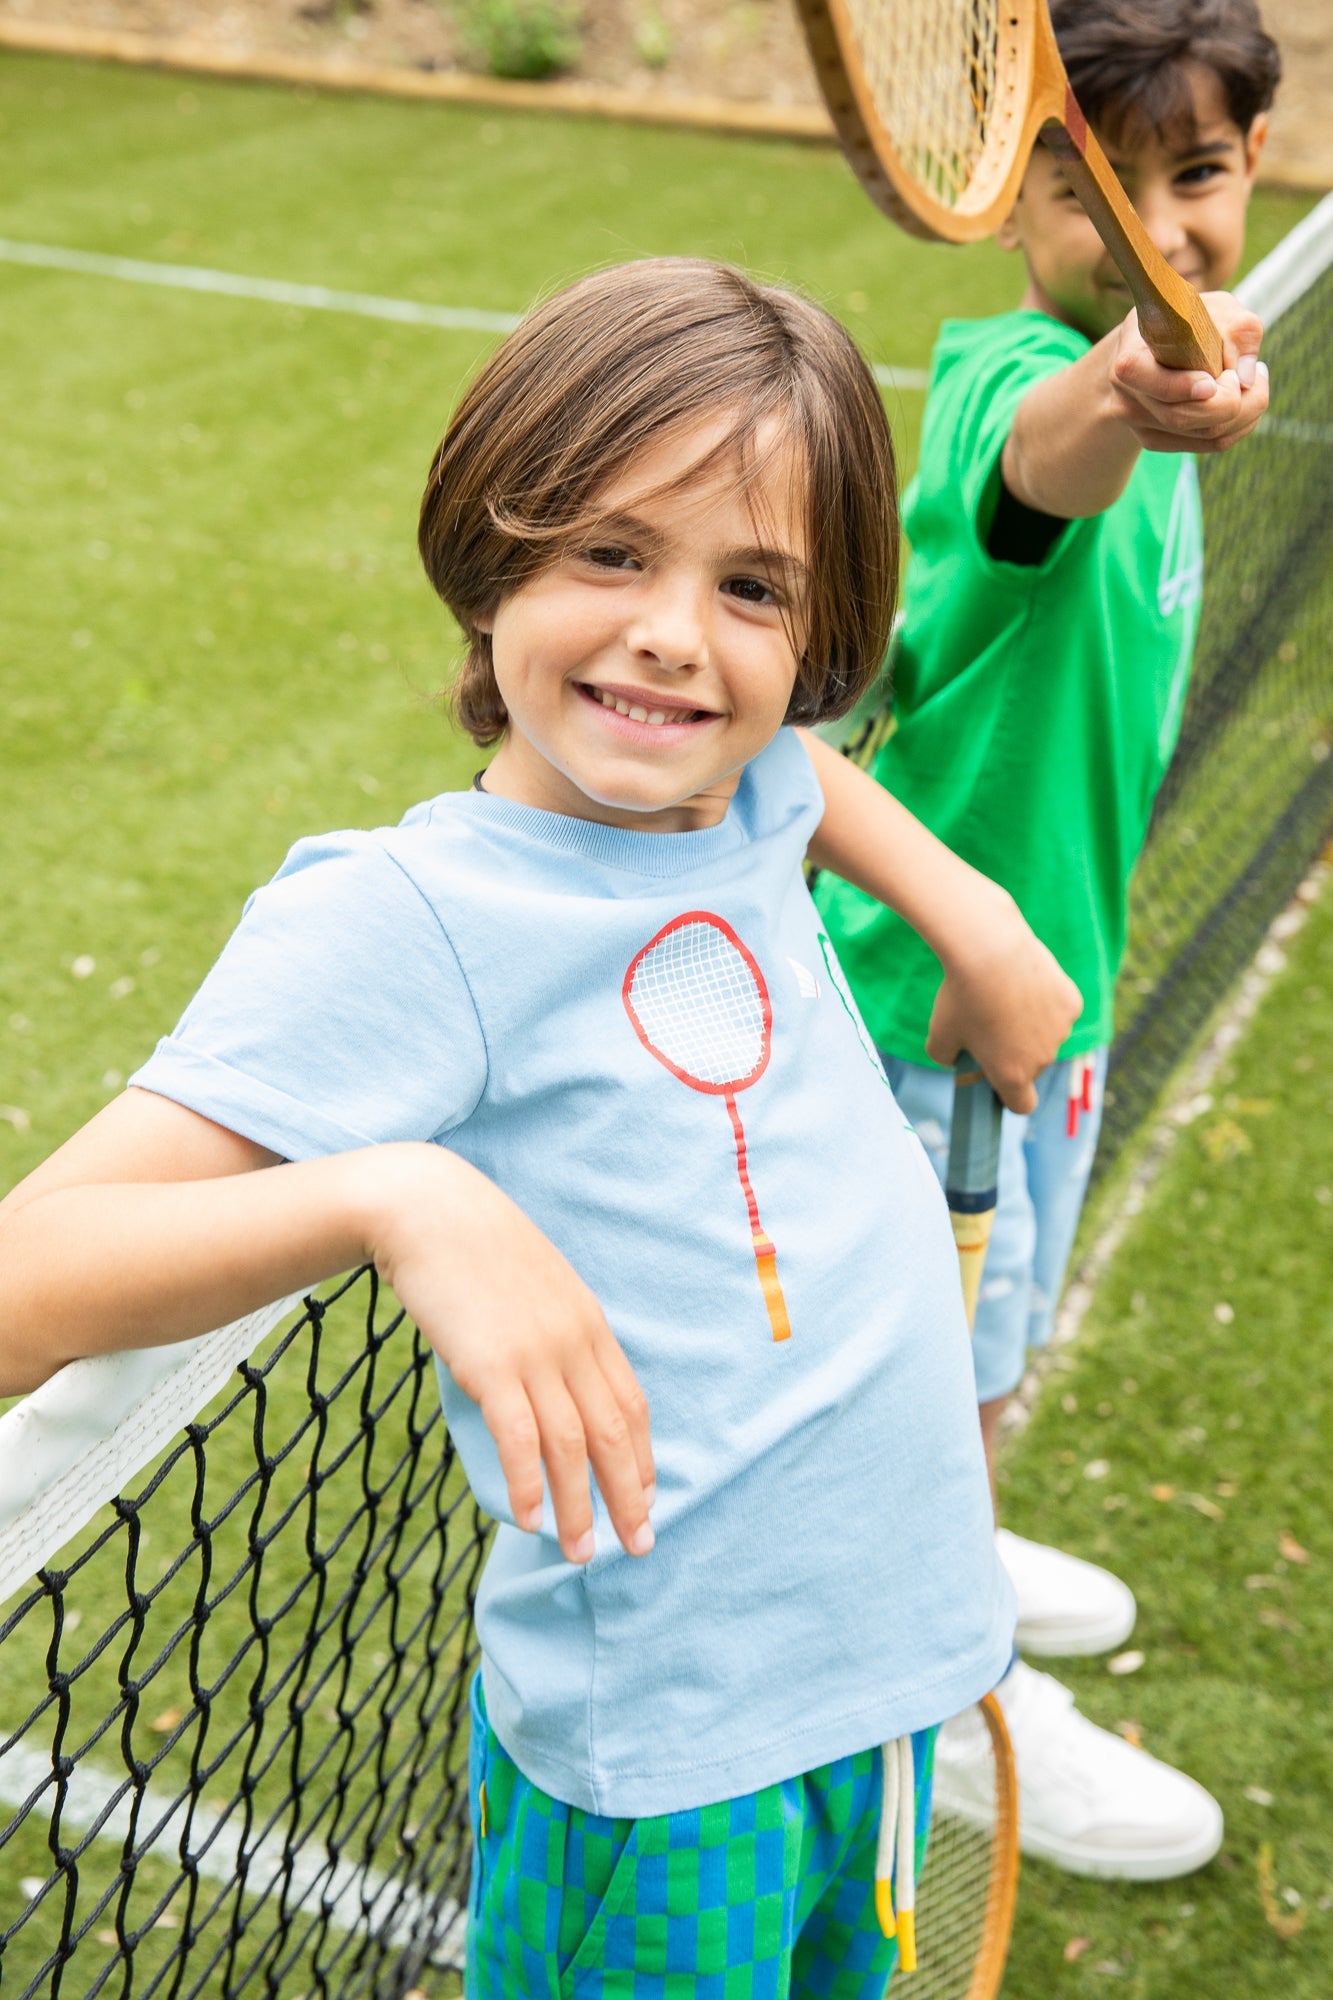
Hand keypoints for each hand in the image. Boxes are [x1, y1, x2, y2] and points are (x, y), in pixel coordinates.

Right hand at [365, 1146, 654, 1565]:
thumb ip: (549, 1328)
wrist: (429, 1208)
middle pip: (615, 1433)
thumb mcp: (532, 1284)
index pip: (630, 1403)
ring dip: (579, 1507)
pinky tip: (527, 1519)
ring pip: (572, 1446)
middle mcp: (573, 1341)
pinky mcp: (491, 1363)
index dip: (642, 1457)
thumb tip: (547, 1375)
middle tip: (638, 1546)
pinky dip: (528, 1483)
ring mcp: (534, 1353)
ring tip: (581, 1554)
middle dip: (629, 1497)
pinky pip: (520, 1437)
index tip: (645, 1499)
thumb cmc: (473, 1247)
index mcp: (587, 1323)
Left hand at [925, 887, 1081, 1112]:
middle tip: (990, 1022)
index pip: (1022, 1105)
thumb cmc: (961, 995)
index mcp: (1012, 1075)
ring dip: (1032, 1025)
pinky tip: (1026, 981)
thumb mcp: (938, 1034)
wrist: (990, 950)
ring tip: (1006, 996)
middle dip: (1015, 1052)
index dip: (1008, 1096)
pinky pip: (1058, 1008)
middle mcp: (1042, 1058)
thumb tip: (954, 1058)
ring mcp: (1060, 1030)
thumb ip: (946, 1057)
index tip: (995, 1078)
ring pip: (1047, 1035)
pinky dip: (1045, 1000)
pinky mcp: (1071, 1002)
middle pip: (1031, 1066)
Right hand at [1108, 291, 1267, 453]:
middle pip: (1185, 418)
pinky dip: (1240, 424)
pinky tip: (1244, 399)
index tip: (1218, 376)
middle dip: (1234, 400)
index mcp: (1131, 362)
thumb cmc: (1185, 322)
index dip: (1186, 387)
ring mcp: (1141, 426)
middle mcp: (1128, 400)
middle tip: (1254, 374)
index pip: (1155, 386)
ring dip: (1246, 412)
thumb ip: (1238, 330)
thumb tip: (1248, 377)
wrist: (1148, 346)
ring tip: (1254, 382)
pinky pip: (1212, 443)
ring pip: (1206, 436)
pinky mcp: (1158, 441)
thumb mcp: (1213, 308)